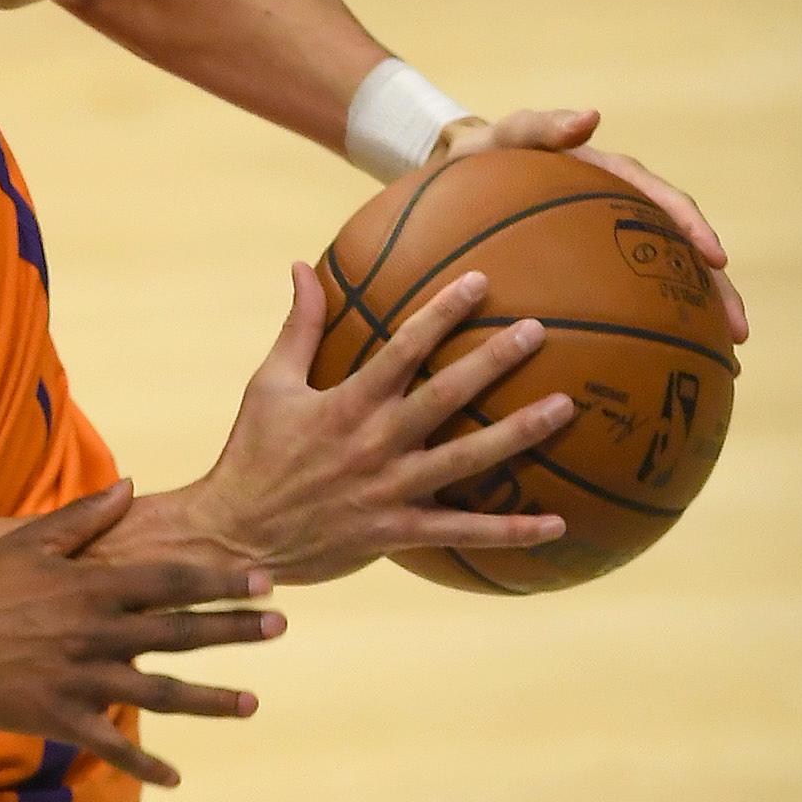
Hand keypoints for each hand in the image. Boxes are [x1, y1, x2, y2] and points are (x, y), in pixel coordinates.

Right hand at [0, 482, 283, 788]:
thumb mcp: (28, 540)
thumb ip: (86, 518)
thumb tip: (132, 486)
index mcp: (90, 587)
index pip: (172, 582)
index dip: (220, 582)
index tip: (263, 581)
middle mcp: (94, 633)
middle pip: (180, 633)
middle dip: (234, 630)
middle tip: (279, 626)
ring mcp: (79, 680)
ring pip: (162, 693)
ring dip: (213, 700)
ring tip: (253, 703)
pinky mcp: (58, 718)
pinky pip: (113, 745)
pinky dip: (147, 764)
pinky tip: (175, 777)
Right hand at [170, 263, 573, 584]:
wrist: (236, 534)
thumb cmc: (252, 454)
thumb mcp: (269, 384)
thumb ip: (298, 328)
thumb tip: (299, 267)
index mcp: (347, 403)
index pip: (403, 347)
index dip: (443, 312)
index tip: (481, 282)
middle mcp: (376, 442)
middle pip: (448, 396)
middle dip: (495, 360)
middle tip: (538, 332)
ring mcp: (391, 489)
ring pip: (468, 459)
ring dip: (521, 434)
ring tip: (565, 407)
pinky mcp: (397, 531)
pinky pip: (464, 531)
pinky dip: (512, 532)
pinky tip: (556, 524)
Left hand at [439, 107, 746, 342]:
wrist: (462, 176)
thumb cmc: (485, 154)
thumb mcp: (507, 137)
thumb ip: (541, 126)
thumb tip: (589, 118)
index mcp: (612, 178)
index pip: (664, 202)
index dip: (692, 229)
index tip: (716, 260)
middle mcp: (621, 212)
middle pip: (680, 252)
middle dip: (714, 290)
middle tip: (737, 330)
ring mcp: (608, 243)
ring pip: (664, 281)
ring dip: (694, 316)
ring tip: (723, 357)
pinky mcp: (590, 269)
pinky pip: (625, 299)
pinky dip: (647, 325)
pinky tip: (658, 365)